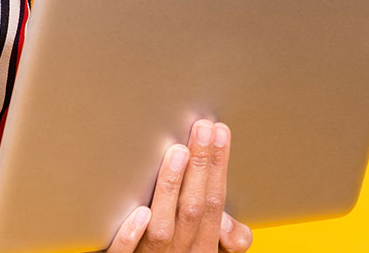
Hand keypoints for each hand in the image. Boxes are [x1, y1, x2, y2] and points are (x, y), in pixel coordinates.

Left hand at [106, 121, 252, 252]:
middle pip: (193, 209)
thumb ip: (221, 236)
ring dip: (171, 189)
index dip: (218, 168)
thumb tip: (236, 226)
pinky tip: (139, 211)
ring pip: (162, 227)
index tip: (219, 132)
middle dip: (201, 167)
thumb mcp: (206, 252)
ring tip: (177, 151)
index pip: (213, 203)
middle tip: (202, 128)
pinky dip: (132, 233)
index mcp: (203, 249)